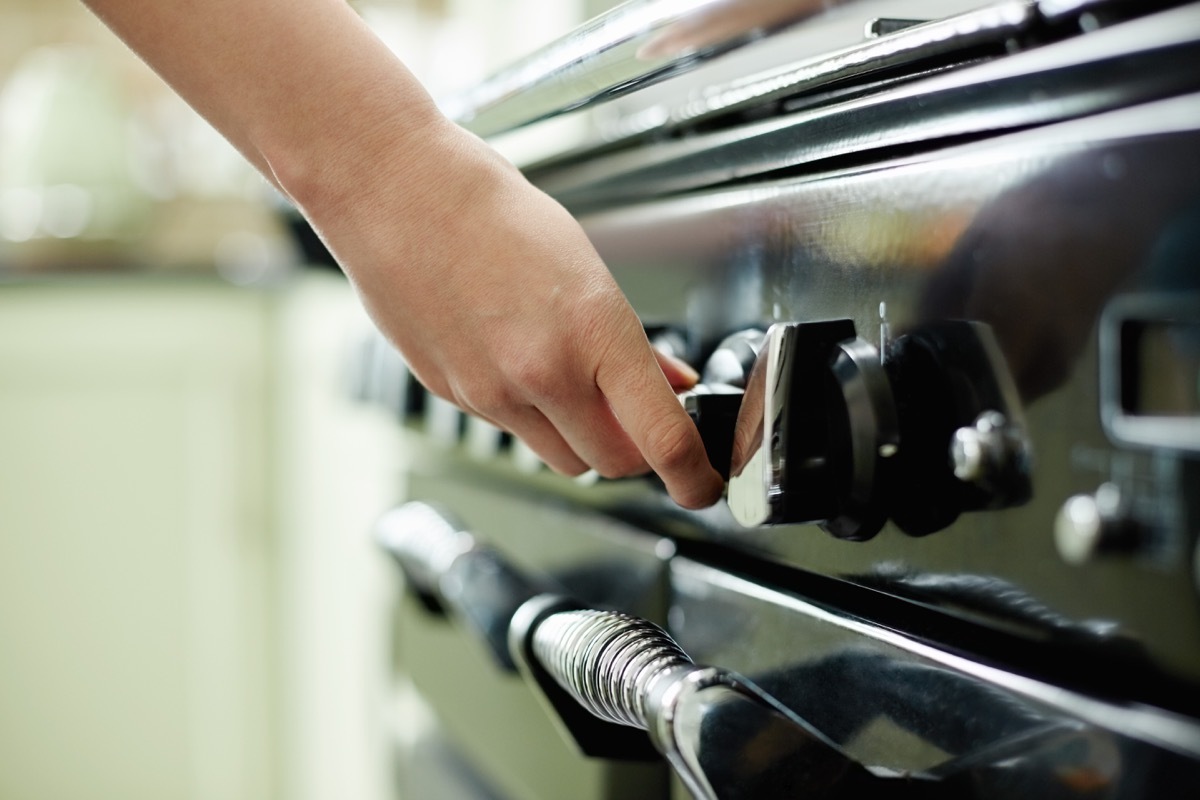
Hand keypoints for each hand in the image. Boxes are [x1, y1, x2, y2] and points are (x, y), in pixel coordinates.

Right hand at [300, 119, 724, 508]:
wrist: (398, 193)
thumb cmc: (491, 212)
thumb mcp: (585, 267)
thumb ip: (629, 341)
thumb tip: (666, 382)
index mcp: (592, 332)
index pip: (660, 437)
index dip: (692, 475)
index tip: (701, 486)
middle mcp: (542, 374)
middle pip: (610, 463)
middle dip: (631, 449)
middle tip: (634, 417)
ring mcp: (492, 392)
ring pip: (558, 456)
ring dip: (578, 437)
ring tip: (569, 380)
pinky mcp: (453, 395)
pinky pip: (510, 428)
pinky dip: (528, 413)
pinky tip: (515, 358)